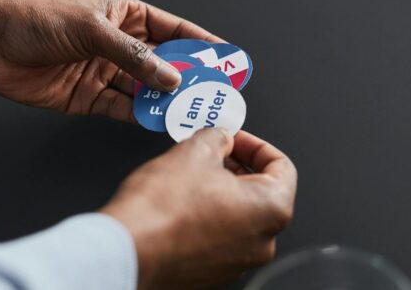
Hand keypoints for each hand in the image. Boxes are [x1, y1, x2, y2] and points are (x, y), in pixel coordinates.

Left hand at [0, 0, 221, 121]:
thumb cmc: (37, 20)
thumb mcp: (92, 29)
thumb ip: (133, 57)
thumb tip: (170, 78)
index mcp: (126, 16)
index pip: (174, 31)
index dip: (202, 45)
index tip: (227, 59)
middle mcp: (120, 45)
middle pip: (165, 64)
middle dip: (190, 79)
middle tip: (215, 94)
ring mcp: (106, 72)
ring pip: (147, 90)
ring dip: (167, 101)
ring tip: (192, 114)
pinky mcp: (90, 98)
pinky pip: (124, 109)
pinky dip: (141, 117)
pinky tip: (159, 124)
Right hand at [102, 129, 297, 289]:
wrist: (128, 250)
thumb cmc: (161, 210)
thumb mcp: (194, 150)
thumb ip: (218, 137)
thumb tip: (220, 138)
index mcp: (271, 209)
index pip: (282, 166)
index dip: (254, 144)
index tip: (234, 138)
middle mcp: (262, 242)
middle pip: (260, 191)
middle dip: (235, 166)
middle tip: (210, 150)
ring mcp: (238, 262)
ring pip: (239, 215)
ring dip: (220, 190)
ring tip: (190, 173)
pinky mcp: (213, 272)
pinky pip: (219, 237)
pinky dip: (207, 216)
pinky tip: (181, 202)